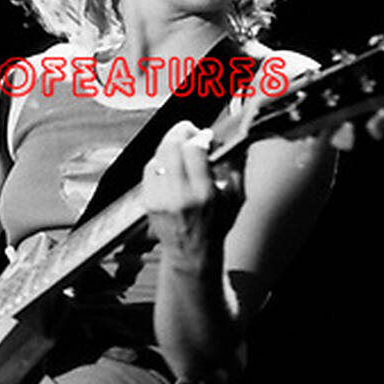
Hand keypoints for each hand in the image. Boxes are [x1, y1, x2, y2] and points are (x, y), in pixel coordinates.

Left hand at [142, 122, 240, 259]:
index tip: (206, 136)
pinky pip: (149, 168)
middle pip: (170, 146)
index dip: (200, 136)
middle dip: (181, 132)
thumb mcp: (236, 199)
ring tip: (180, 146)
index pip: (193, 150)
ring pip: (158, 155)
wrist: (192, 253)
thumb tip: (233, 143)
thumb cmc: (215, 227)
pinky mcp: (148, 200)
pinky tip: (170, 163)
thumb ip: (236, 168)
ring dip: (170, 145)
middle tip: (189, 131)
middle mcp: (178, 195)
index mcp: (203, 194)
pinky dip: (160, 160)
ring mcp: (160, 198)